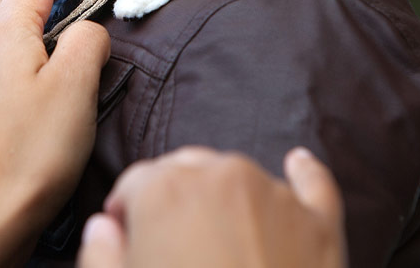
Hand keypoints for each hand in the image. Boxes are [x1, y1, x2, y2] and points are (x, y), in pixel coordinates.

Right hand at [76, 146, 346, 267]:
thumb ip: (99, 256)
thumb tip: (101, 229)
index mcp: (164, 190)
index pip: (135, 182)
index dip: (126, 211)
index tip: (128, 235)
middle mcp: (220, 177)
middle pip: (186, 168)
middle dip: (173, 197)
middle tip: (171, 245)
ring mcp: (274, 196)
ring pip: (238, 174)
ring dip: (223, 195)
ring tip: (218, 240)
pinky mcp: (319, 224)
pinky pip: (313, 182)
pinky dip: (303, 173)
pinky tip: (297, 163)